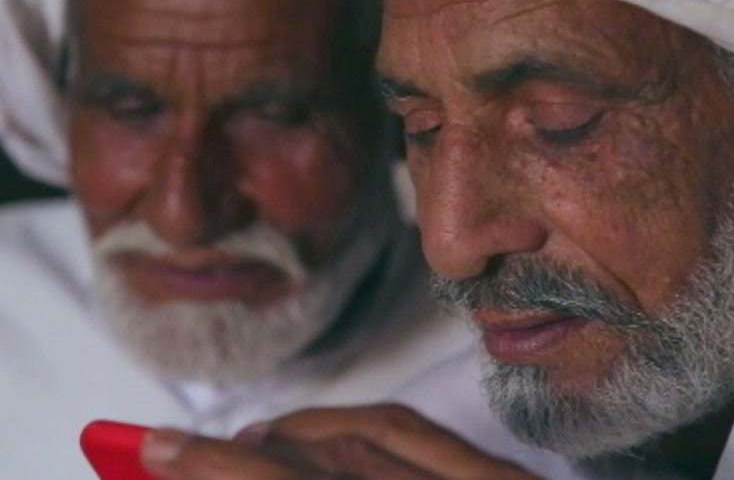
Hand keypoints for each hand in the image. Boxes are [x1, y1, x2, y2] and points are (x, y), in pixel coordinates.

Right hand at [141, 404, 542, 478]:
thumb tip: (257, 478)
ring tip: (245, 445)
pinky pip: (418, 433)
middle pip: (319, 469)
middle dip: (237, 458)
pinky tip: (321, 428)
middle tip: (173, 451)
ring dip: (292, 436)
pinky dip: (356, 423)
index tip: (150, 449)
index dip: (214, 472)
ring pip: (365, 440)